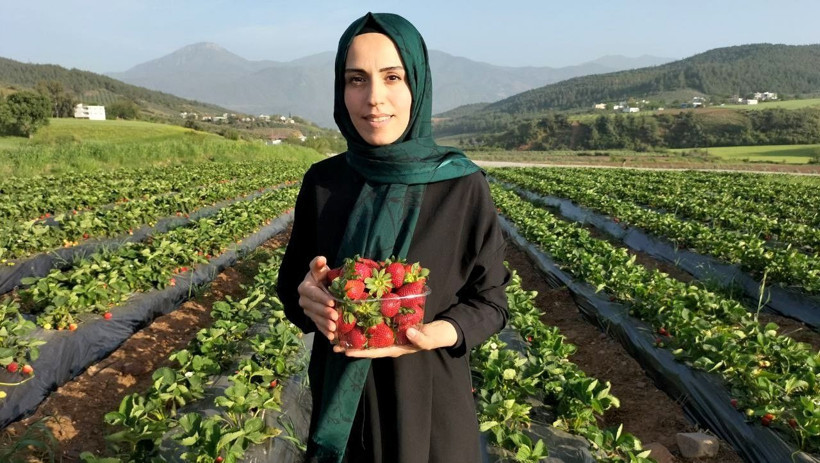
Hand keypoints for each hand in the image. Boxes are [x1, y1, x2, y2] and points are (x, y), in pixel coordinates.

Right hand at [298, 256, 337, 341]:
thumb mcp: (320, 269)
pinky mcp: (313, 319)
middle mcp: (303, 300)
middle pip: (313, 308)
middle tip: (335, 316)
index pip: (312, 293)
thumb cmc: (323, 276)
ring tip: (334, 328)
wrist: (322, 287)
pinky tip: (332, 337)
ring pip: (315, 318)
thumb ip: (318, 264)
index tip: (332, 302)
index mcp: (305, 287)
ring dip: (324, 324)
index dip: (321, 298)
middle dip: (324, 313)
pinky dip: (324, 332)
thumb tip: (321, 259)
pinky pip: (318, 326)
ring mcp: (308, 311)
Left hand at [334, 320, 457, 357]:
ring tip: (336, 330)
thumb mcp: (431, 338)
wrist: (444, 329)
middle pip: (367, 345)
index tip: (346, 350)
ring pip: (369, 335)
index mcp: (398, 347)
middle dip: (350, 344)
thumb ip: (421, 337)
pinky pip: (376, 325)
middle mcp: (391, 342)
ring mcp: (391, 334)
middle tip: (332, 342)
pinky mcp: (393, 325)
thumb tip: (409, 332)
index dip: (361, 351)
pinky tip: (354, 316)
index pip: (376, 351)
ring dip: (354, 334)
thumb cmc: (438, 335)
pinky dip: (365, 322)